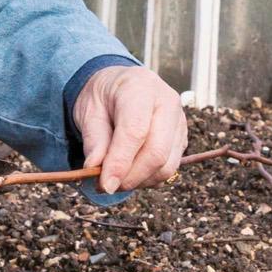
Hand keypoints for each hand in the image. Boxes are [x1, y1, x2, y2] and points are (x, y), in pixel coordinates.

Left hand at [71, 65, 187, 193]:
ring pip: (167, 165)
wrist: (120, 85)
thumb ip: (94, 140)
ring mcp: (179, 121)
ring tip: (115, 179)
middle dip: (130, 177)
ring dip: (139, 181)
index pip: (135, 131)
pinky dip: (149, 178)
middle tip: (106, 186)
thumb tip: (94, 169)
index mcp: (140, 87)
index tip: (105, 184)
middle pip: (156, 152)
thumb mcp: (89, 111)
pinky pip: (170, 167)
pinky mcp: (182, 137)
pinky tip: (130, 173)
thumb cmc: (102, 97)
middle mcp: (168, 102)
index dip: (120, 162)